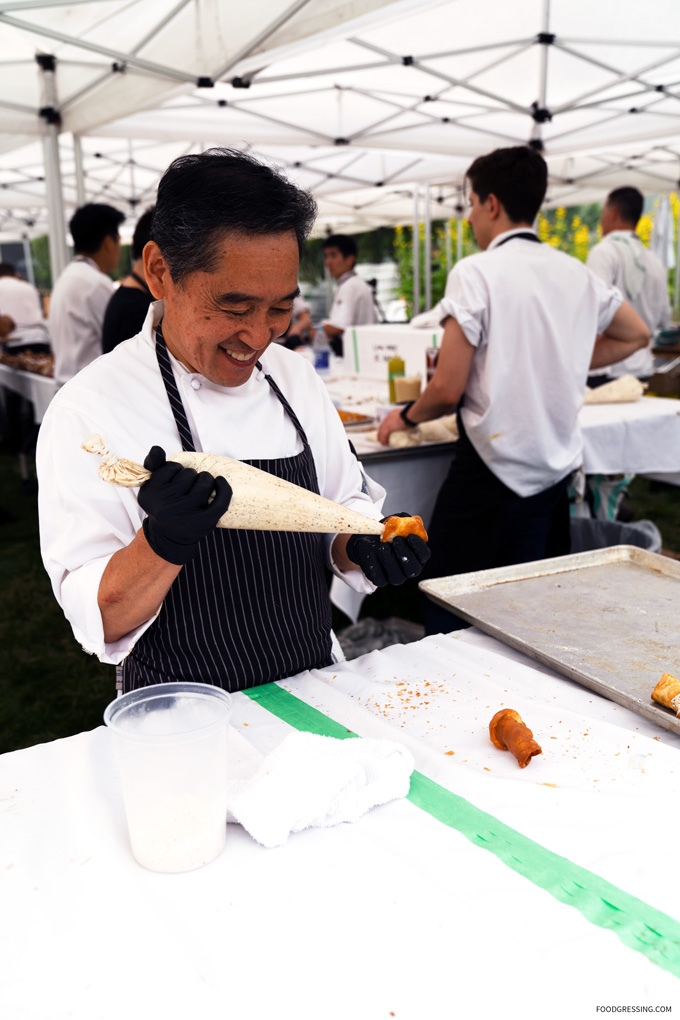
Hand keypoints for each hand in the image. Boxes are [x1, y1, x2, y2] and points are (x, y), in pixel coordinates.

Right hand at [138, 446, 231, 564]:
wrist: (170, 536)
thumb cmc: (163, 504)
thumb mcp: (152, 486)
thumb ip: (153, 464)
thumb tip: (157, 448)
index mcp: (149, 495)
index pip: (170, 467)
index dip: (175, 469)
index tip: (173, 479)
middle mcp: (165, 506)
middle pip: (187, 474)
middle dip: (190, 475)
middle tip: (187, 486)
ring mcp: (186, 514)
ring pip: (203, 483)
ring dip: (205, 479)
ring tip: (201, 485)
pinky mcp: (203, 522)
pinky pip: (220, 500)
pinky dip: (224, 488)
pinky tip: (220, 482)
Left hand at [346, 513, 430, 586]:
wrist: (367, 540)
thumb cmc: (386, 532)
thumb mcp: (396, 522)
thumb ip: (405, 520)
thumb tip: (412, 520)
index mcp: (417, 555)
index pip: (423, 555)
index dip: (418, 547)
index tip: (410, 536)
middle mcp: (408, 569)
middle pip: (413, 569)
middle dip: (405, 554)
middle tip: (397, 540)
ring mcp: (395, 576)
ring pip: (397, 576)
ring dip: (390, 559)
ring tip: (383, 546)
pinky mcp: (380, 580)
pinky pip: (380, 579)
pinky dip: (376, 566)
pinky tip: (373, 553)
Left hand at [377, 408, 409, 445]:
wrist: (409, 415)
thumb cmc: (410, 414)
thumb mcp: (406, 414)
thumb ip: (405, 418)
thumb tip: (409, 421)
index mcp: (392, 413)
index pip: (386, 420)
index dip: (385, 425)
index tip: (385, 429)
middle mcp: (388, 417)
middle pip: (382, 426)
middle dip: (381, 432)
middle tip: (380, 436)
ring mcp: (387, 423)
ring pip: (382, 431)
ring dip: (381, 437)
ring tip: (382, 442)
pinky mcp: (388, 428)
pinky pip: (384, 435)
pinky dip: (384, 439)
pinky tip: (384, 443)